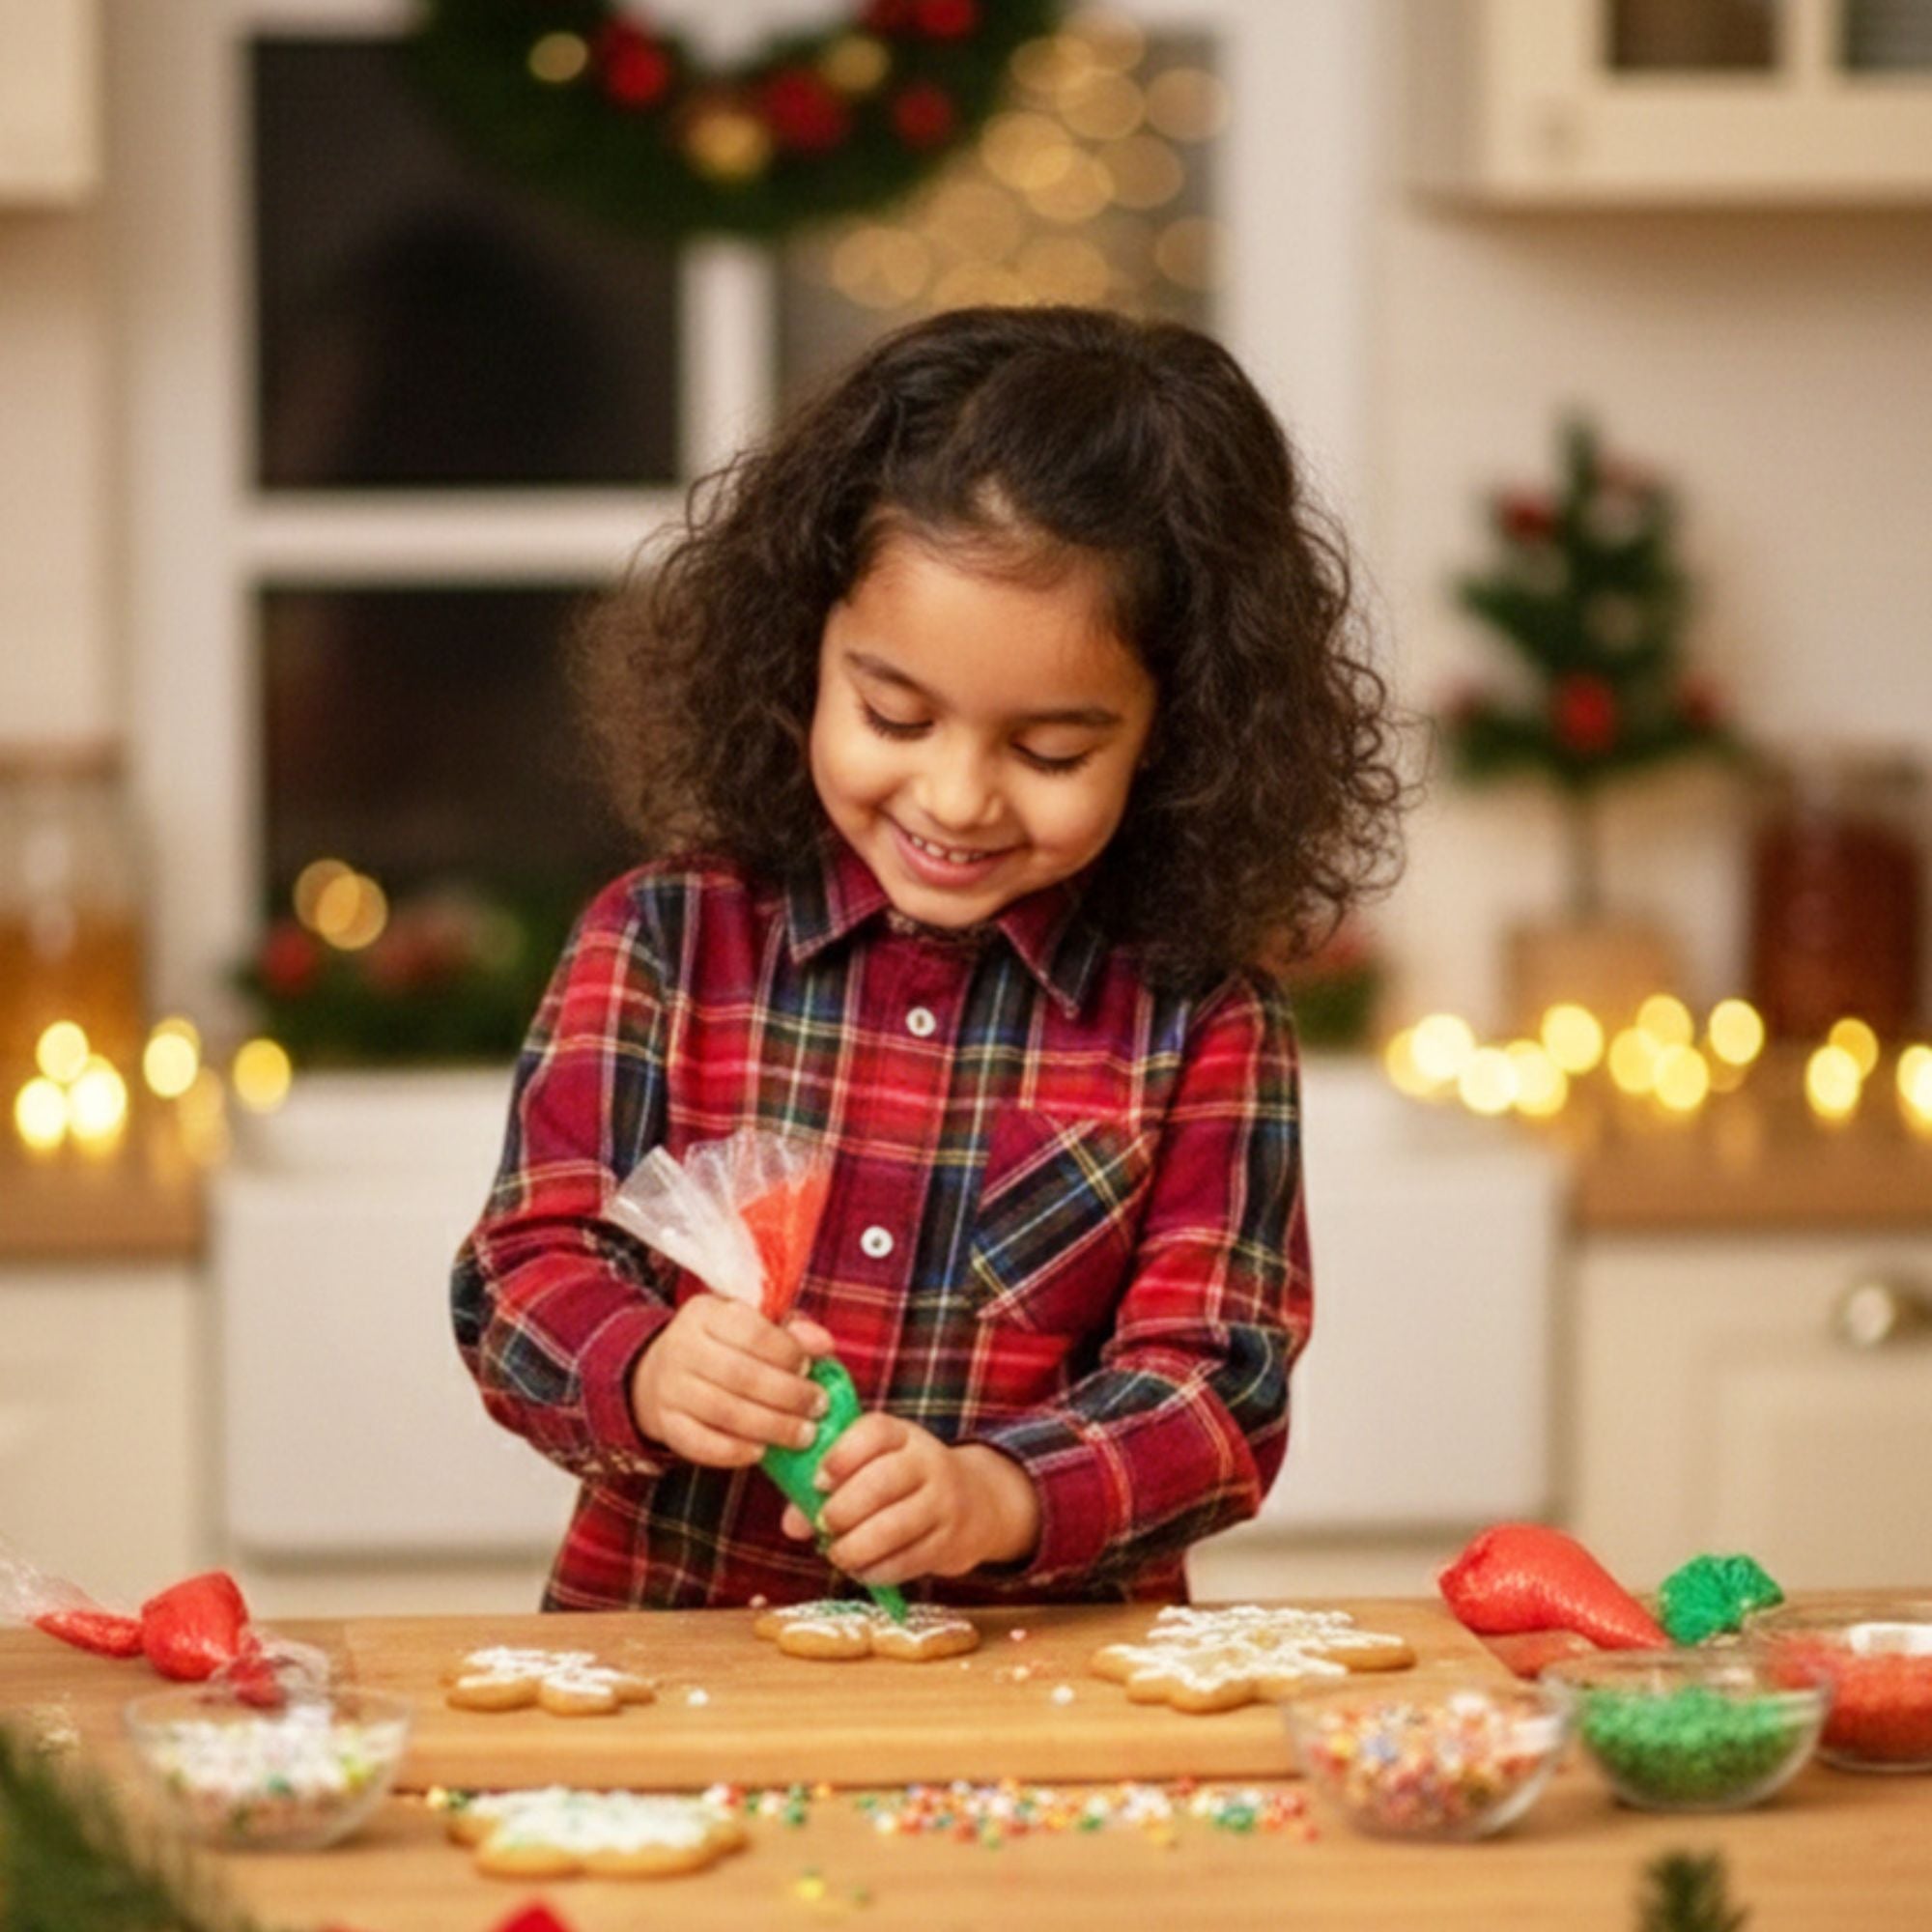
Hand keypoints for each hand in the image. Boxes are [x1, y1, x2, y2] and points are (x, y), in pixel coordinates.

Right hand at [630, 1298, 835, 1468]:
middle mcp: (681, 1347)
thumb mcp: (750, 1323)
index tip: (811, 1367)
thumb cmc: (721, 1346)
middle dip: (789, 1395)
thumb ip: (789, 1330)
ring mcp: (670, 1387)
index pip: (752, 1332)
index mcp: (706, 1313)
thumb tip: (824, 1344)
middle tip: (818, 1407)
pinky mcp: (665, 1424)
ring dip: (772, 1427)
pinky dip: (735, 1451)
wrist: (659, 1374)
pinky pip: (701, 1444)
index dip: (787, 1353)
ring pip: (725, 1412)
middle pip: (742, 1375)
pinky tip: (762, 1452)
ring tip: (804, 1434)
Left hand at [779, 1416, 1040, 1585]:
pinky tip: (860, 1569)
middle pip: (884, 1480)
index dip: (842, 1455)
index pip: (875, 1431)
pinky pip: (908, 1561)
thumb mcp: (873, 1467)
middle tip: (824, 1524)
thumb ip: (826, 1488)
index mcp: (902, 1435)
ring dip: (857, 1546)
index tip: (818, 1481)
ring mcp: (943, 1503)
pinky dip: (877, 1570)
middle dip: (844, 1508)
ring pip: (897, 1526)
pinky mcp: (949, 1542)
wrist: (975, 1503)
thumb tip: (791, 1525)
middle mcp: (928, 1462)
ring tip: (837, 1553)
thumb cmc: (903, 1483)